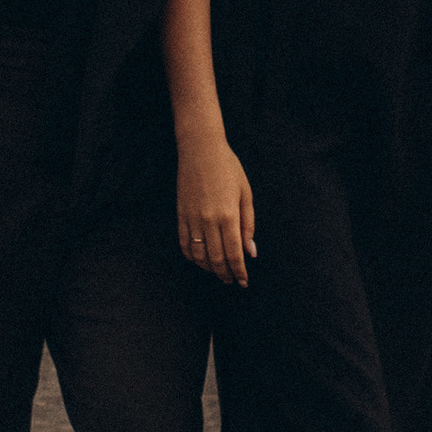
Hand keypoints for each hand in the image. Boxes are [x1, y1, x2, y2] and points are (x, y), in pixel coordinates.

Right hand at [177, 134, 255, 284]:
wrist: (200, 149)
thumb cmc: (228, 168)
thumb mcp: (245, 194)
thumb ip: (248, 225)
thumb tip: (251, 252)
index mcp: (228, 215)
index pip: (234, 254)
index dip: (239, 272)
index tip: (244, 281)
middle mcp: (209, 220)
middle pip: (217, 259)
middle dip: (225, 274)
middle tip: (232, 281)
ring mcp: (192, 219)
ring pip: (199, 256)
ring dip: (209, 269)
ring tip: (218, 273)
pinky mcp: (181, 215)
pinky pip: (185, 244)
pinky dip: (192, 257)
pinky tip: (200, 260)